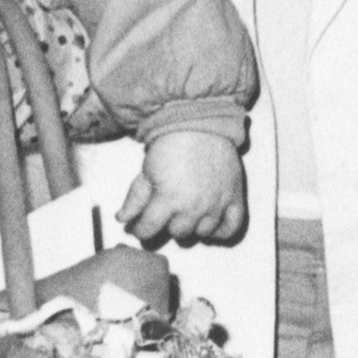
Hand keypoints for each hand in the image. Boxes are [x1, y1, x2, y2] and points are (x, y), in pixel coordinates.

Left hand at [120, 130, 248, 249]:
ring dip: (192, 226)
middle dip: (167, 224)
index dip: (140, 230)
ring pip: (201, 233)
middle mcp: (194, 207)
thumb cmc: (171, 145)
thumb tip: (122, 220)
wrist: (200, 124)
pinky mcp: (234, 197)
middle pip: (177, 233)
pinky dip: (221, 232)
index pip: (149, 229)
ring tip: (186, 214)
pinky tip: (211, 226)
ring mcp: (216, 204)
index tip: (139, 227)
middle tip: (165, 213)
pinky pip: (232, 227)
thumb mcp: (146, 171)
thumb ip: (135, 199)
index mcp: (168, 199)